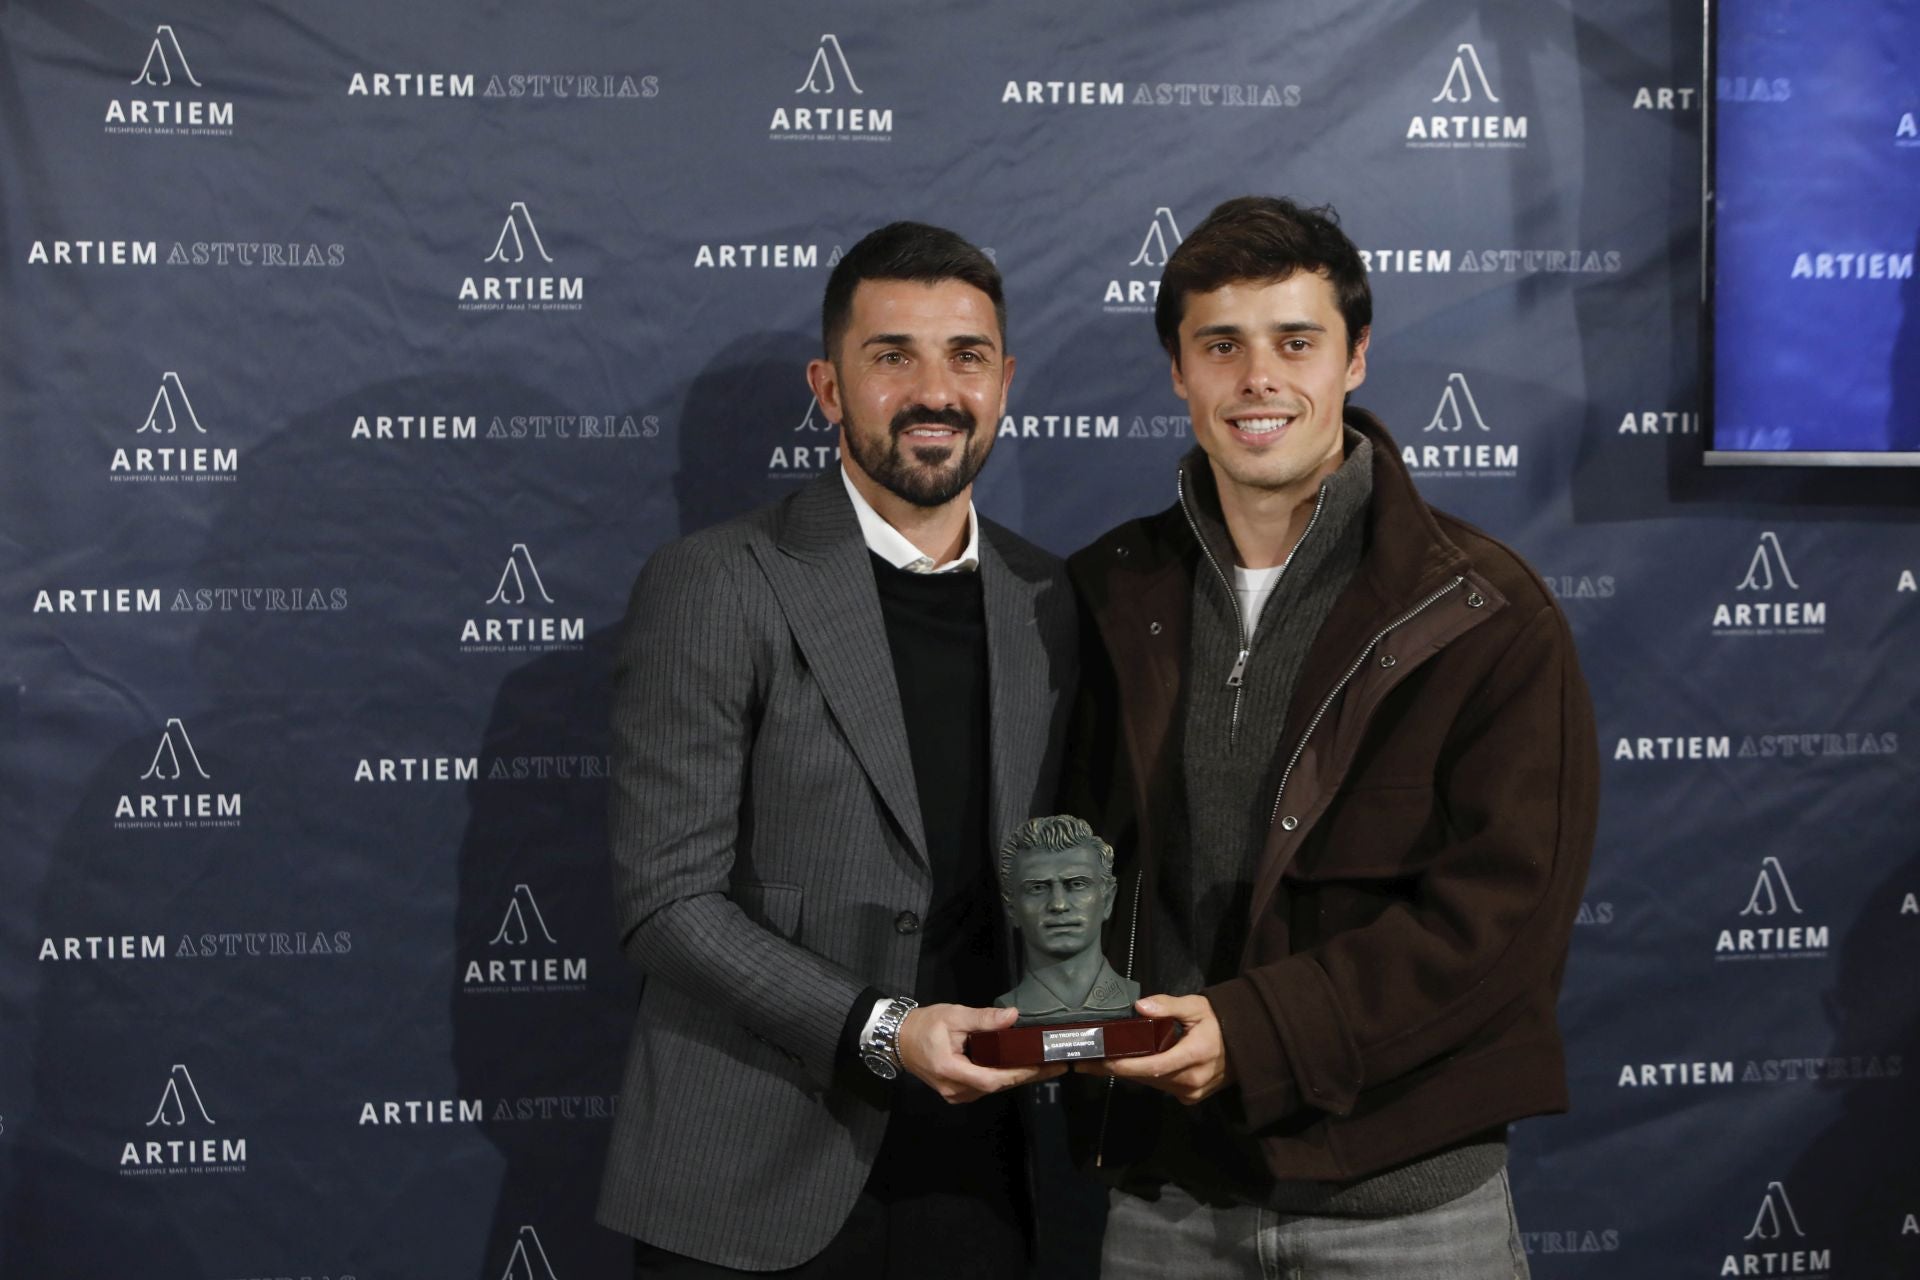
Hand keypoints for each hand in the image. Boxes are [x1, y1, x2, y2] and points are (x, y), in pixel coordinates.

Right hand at [896, 1004, 1065, 1102]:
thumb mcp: (954, 1016)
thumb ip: (983, 1019)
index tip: (1043, 1065)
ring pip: (992, 1088)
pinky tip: (1020, 1067)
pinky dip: (1003, 1077)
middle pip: (997, 1086)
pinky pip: (984, 1086)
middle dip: (1027, 1076)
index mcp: (951, 1070)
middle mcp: (954, 1089)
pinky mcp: (957, 1092)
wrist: (899, 1039)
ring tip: (1043, 1065)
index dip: (1019, 1074)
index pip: (992, 1079)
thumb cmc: (925, 1025)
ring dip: (1017, 1077)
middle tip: (1055, 1065)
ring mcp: (955, 1094)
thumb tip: (1013, 1016)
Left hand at [1081, 994, 1230, 1103]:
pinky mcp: (1192, 1097)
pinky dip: (1146, 1076)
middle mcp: (1192, 1080)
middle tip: (1088, 1062)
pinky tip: (1128, 1066)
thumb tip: (1140, 1007)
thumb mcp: (1196, 1006)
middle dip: (1117, 1070)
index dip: (1126, 1066)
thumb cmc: (1219, 1022)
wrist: (1248, 1044)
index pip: (1154, 1066)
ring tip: (1100, 1063)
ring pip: (1153, 1084)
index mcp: (1194, 1055)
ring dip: (1129, 1073)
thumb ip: (1168, 1006)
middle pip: (1147, 1077)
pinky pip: (1162, 1087)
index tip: (1102, 1062)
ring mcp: (1193, 1092)